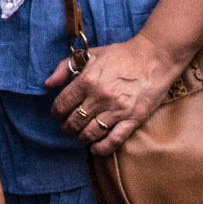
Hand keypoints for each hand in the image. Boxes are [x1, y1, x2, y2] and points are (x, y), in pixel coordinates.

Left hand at [46, 34, 183, 156]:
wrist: (154, 57)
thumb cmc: (122, 55)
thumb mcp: (91, 54)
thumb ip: (65, 67)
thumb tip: (48, 84)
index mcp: (87, 80)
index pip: (62, 105)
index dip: (56, 113)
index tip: (58, 115)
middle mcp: (99, 97)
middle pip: (74, 122)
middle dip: (67, 128)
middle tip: (68, 128)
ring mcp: (116, 110)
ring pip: (90, 134)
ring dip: (81, 138)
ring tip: (81, 136)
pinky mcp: (132, 119)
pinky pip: (113, 141)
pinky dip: (101, 148)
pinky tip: (96, 147)